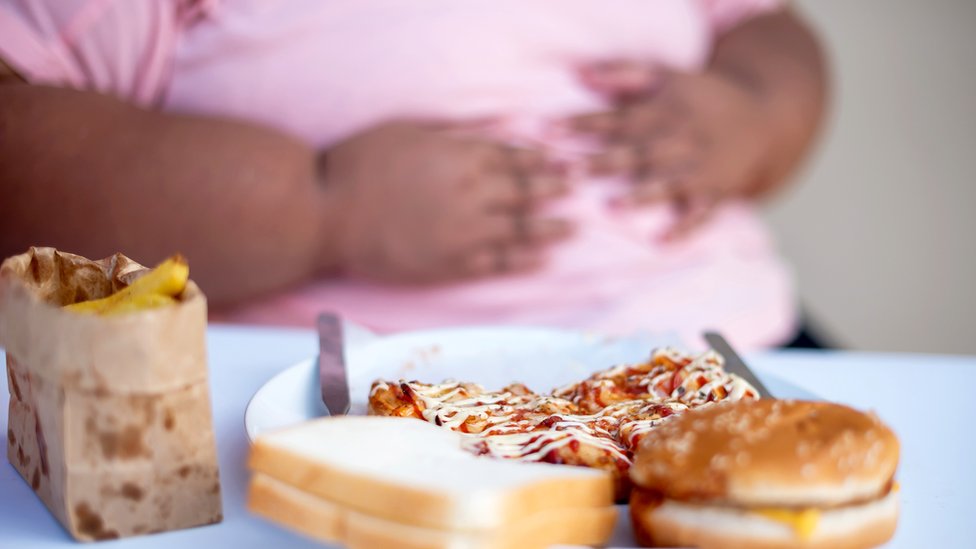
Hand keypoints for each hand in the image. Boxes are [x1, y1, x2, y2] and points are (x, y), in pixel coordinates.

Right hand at [322, 122, 571, 283]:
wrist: (328, 213)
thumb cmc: (360, 163)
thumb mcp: (408, 131)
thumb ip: (454, 134)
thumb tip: (492, 131)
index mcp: (462, 157)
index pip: (514, 157)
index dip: (541, 160)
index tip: (563, 161)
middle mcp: (472, 195)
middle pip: (525, 192)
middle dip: (554, 188)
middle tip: (578, 189)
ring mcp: (464, 233)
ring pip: (520, 230)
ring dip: (550, 228)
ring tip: (573, 227)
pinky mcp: (450, 265)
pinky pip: (498, 263)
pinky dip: (524, 260)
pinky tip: (542, 259)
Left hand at [572, 61, 772, 238]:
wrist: (762, 118)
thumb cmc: (700, 97)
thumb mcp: (666, 76)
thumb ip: (622, 74)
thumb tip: (578, 74)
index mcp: (662, 110)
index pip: (616, 117)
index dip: (582, 124)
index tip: (547, 132)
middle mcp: (680, 140)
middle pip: (637, 151)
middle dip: (603, 162)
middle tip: (569, 172)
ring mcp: (699, 168)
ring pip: (667, 182)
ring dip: (640, 195)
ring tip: (611, 207)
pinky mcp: (716, 192)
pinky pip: (700, 213)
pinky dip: (683, 228)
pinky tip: (661, 243)